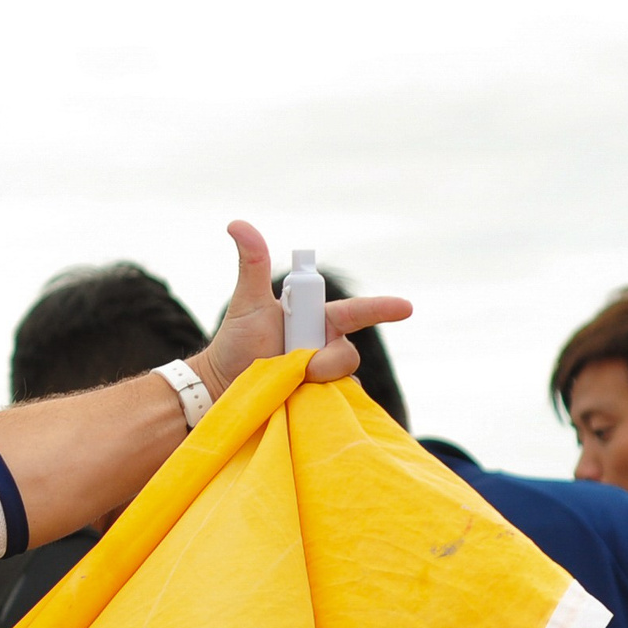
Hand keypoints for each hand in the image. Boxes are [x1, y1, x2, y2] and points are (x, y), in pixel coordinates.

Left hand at [192, 220, 413, 400]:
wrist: (221, 386)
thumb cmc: (235, 342)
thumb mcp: (247, 302)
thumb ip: (252, 264)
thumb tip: (238, 223)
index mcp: (319, 321)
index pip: (357, 313)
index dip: (383, 309)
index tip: (406, 308)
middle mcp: (327, 347)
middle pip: (347, 354)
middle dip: (323, 360)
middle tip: (293, 364)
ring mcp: (325, 376)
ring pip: (343, 379)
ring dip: (317, 382)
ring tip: (287, 382)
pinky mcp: (319, 401)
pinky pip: (335, 403)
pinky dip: (320, 403)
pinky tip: (297, 402)